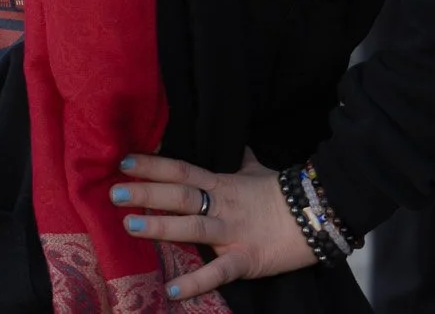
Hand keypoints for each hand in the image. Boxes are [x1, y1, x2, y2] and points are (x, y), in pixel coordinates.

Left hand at [110, 149, 316, 299]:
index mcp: (222, 184)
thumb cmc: (285, 194)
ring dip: (160, 227)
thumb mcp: (258, 171)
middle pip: (180, 194)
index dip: (153, 165)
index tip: (123, 162)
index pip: (181, 169)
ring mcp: (233, 232)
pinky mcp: (247, 259)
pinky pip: (219, 273)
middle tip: (114, 192)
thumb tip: (238, 145)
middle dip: (146, 193)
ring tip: (129, 226)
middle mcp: (222, 206)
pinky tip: (172, 290)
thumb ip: (241, 161)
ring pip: (193, 227)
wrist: (320, 216)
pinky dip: (196, 282)